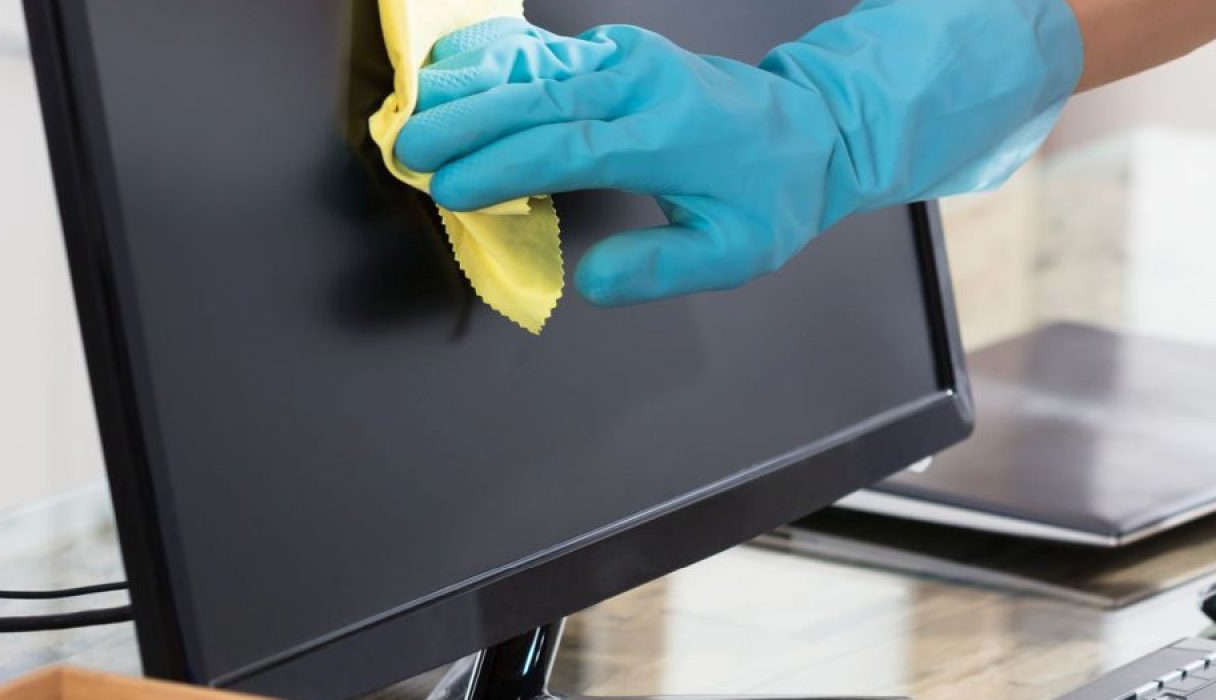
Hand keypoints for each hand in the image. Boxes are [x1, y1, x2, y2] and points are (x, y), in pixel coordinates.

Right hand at [395, 19, 836, 305]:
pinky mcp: (617, 50)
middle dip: (466, 122)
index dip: (506, 165)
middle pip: (540, 97)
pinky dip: (493, 65)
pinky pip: (545, 53)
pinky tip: (447, 77)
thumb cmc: (769, 197)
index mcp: (668, 137)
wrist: (810, 126)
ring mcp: (629, 59)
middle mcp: (643, 86)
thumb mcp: (734, 253)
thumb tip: (589, 283)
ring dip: (469, 88)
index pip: (572, 148)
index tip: (452, 190)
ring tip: (409, 114)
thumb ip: (661, 269)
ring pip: (535, 67)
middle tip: (405, 153)